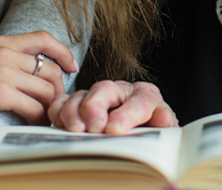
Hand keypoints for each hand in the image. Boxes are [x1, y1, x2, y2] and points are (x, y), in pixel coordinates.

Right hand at [0, 31, 77, 123]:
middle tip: (56, 103)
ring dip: (51, 106)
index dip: (63, 52)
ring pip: (46, 89)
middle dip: (59, 89)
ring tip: (46, 117)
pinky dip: (39, 117)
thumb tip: (19, 74)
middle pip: (50, 69)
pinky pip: (32, 106)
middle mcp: (6, 53)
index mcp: (1, 42)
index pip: (43, 38)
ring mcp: (4, 72)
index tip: (72, 66)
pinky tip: (34, 123)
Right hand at [48, 80, 177, 133]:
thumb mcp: (162, 130)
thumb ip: (163, 123)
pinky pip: (62, 102)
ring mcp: (97, 96)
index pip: (140, 100)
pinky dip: (58, 112)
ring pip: (81, 95)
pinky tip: (60, 125)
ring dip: (74, 112)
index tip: (115, 129)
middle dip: (96, 108)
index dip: (128, 114)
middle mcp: (120, 91)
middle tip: (94, 128)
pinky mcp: (78, 105)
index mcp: (146, 95)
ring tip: (76, 130)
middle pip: (105, 89)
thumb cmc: (150, 131)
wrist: (139, 133)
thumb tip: (162, 116)